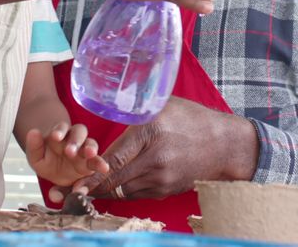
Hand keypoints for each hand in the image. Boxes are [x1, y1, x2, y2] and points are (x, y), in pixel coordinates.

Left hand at [26, 122, 109, 187]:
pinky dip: (101, 163)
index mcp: (60, 135)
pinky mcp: (91, 163)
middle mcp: (74, 139)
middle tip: (70, 150)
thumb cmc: (47, 160)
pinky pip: (97, 161)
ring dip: (90, 148)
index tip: (55, 136)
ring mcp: (84, 150)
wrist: (56, 172)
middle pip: (79, 132)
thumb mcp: (36, 156)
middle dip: (75, 140)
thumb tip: (33, 132)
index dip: (59, 131)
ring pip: (91, 143)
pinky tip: (104, 168)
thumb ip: (34, 146)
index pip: (61, 128)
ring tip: (90, 153)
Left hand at [61, 98, 258, 200]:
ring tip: (89, 187)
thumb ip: (135, 110)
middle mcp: (155, 160)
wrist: (225, 145)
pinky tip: (114, 186)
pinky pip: (137, 194)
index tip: (75, 181)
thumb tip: (107, 102)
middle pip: (115, 181)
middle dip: (93, 187)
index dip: (92, 173)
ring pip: (124, 190)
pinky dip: (124, 191)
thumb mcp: (162, 105)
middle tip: (72, 190)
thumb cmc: (191, 119)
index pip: (114, 159)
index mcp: (151, 133)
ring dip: (107, 190)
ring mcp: (162, 179)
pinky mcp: (167, 190)